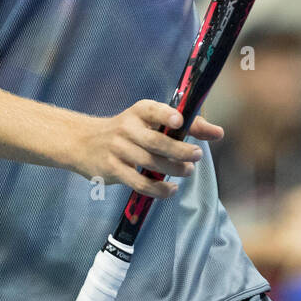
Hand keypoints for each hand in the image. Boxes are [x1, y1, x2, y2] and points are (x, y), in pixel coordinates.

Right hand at [72, 100, 221, 198]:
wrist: (83, 142)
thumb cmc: (126, 130)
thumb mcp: (146, 120)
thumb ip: (182, 126)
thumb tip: (218, 133)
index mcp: (138, 111)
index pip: (153, 110)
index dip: (166, 115)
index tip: (179, 122)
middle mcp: (127, 128)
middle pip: (157, 141)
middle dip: (180, 150)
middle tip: (197, 155)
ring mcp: (119, 150)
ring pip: (151, 163)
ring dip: (174, 170)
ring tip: (188, 172)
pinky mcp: (113, 170)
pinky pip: (140, 183)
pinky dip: (158, 189)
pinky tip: (171, 190)